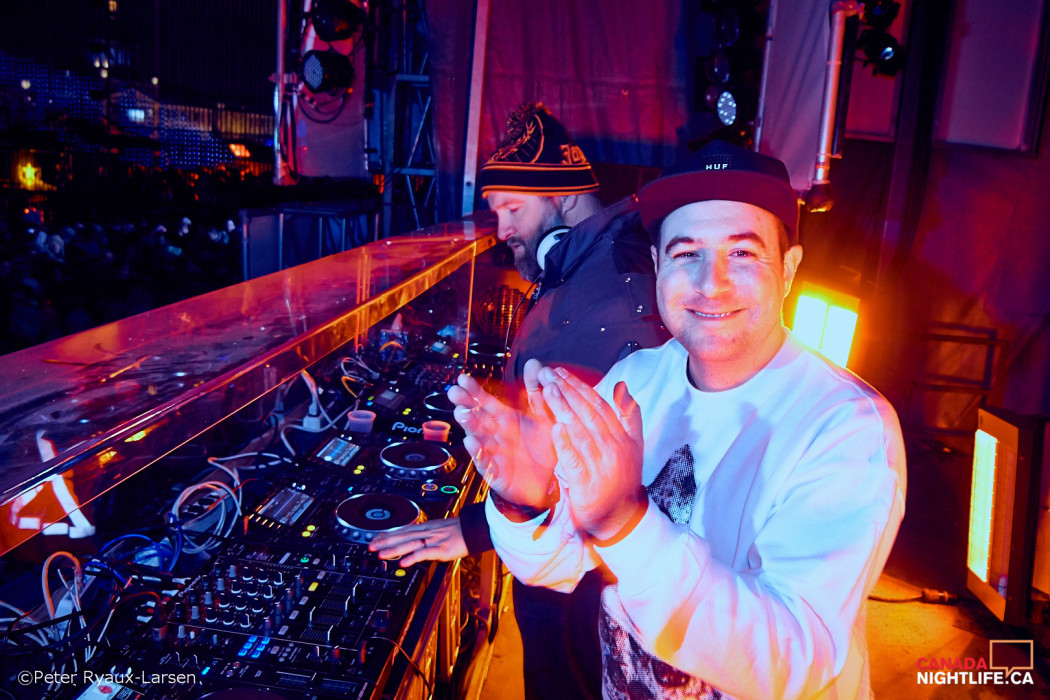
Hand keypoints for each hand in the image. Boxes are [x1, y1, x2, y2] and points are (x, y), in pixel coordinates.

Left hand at [368, 517, 467, 566]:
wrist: (472, 528)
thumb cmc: (456, 530)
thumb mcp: (436, 529)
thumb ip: (423, 534)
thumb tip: (411, 539)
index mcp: (424, 527)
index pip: (401, 530)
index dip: (386, 535)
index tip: (373, 539)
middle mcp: (426, 532)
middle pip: (402, 536)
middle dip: (385, 542)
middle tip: (370, 547)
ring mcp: (433, 540)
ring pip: (410, 544)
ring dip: (394, 549)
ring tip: (381, 555)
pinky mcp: (441, 549)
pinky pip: (424, 553)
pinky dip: (413, 557)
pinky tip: (403, 562)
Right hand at [448, 360, 555, 509]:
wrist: (547, 481)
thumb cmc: (540, 447)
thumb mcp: (542, 416)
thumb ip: (537, 391)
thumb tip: (534, 363)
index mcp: (504, 418)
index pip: (486, 402)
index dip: (474, 391)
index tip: (462, 378)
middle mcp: (495, 433)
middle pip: (477, 417)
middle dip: (465, 405)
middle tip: (454, 393)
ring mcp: (493, 452)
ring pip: (478, 436)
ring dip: (469, 425)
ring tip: (462, 414)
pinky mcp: (495, 472)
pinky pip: (485, 461)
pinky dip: (478, 452)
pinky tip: (471, 442)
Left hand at [538, 366, 646, 541]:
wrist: (622, 516)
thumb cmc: (624, 476)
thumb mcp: (634, 444)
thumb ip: (628, 414)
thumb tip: (621, 385)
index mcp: (621, 436)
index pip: (598, 405)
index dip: (579, 386)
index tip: (560, 372)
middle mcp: (612, 448)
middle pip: (588, 414)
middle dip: (567, 391)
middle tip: (548, 374)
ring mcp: (600, 466)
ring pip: (580, 432)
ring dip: (564, 409)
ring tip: (548, 390)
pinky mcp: (586, 484)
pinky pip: (574, 461)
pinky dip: (565, 444)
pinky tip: (555, 428)